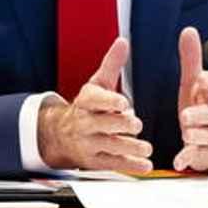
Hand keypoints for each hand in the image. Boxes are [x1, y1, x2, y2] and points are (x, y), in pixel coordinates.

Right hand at [37, 37, 152, 172]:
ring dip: (129, 148)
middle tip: (136, 124)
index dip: (109, 102)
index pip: (95, 100)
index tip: (123, 103)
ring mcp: (89, 143)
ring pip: (109, 146)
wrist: (60, 134)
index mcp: (86, 101)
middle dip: (120, 125)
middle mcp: (85, 122)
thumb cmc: (87, 106)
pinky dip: (130, 166)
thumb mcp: (97, 83)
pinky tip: (145, 165)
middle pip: (103, 124)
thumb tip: (123, 41)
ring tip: (147, 148)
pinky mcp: (94, 161)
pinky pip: (112, 164)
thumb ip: (112, 64)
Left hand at [173, 26, 207, 171]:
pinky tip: (179, 160)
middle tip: (186, 115)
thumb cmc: (204, 108)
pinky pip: (197, 157)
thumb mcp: (196, 85)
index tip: (201, 79)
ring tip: (186, 133)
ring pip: (206, 135)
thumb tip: (189, 30)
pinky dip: (189, 158)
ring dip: (195, 134)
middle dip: (201, 113)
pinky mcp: (205, 155)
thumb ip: (192, 60)